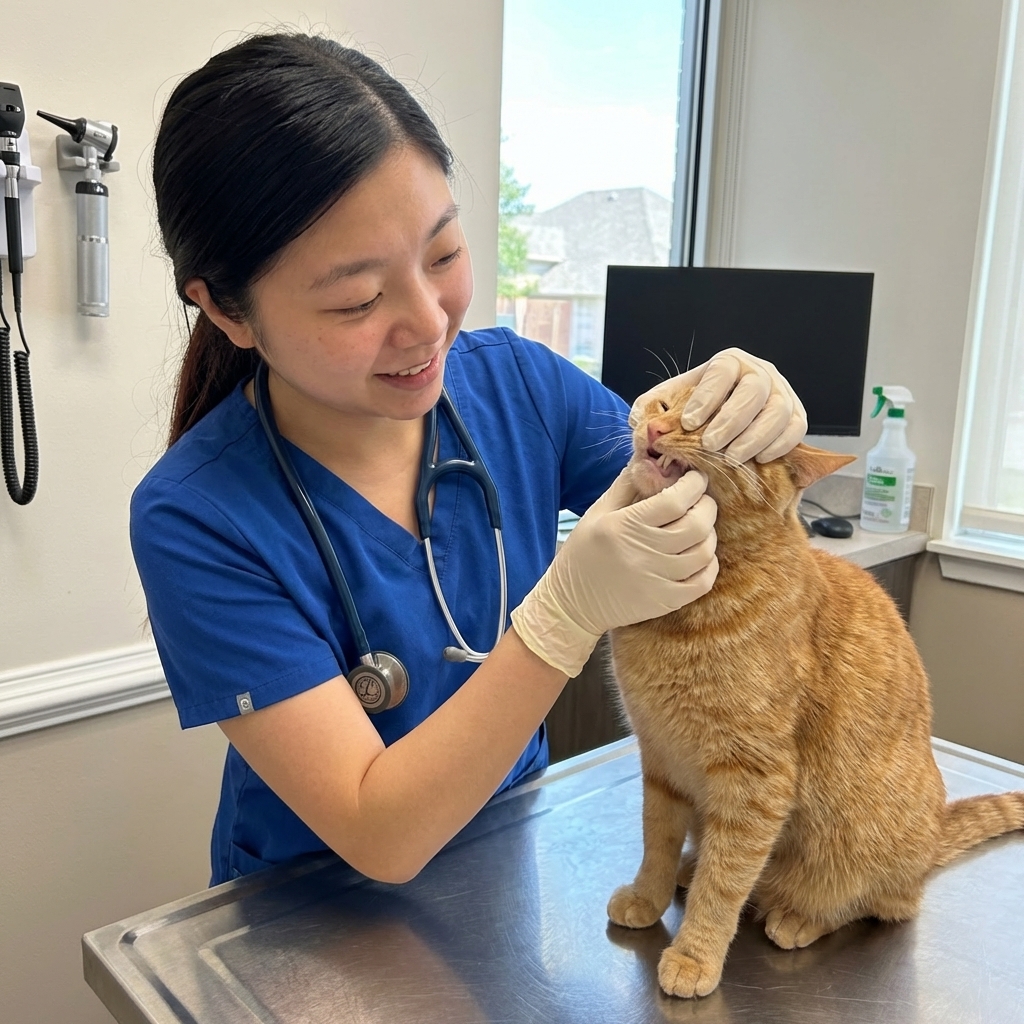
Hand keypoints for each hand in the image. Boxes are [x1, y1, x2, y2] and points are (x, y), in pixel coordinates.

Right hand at [510, 469, 717, 676]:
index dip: (694, 484)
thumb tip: (654, 459)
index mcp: (624, 526)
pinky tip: (700, 554)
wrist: (573, 602)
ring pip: (703, 552)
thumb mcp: (598, 512)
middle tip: (702, 500)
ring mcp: (656, 581)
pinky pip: (703, 582)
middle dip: (707, 506)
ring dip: (709, 534)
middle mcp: (642, 553)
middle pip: (696, 525)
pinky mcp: (664, 602)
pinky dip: (709, 564)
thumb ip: (627, 484)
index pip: (675, 501)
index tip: (696, 477)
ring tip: (699, 526)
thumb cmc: (584, 552)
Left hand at [631, 347, 807, 462]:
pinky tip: (757, 459)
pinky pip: (796, 429)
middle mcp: (759, 373)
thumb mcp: (666, 406)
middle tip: (710, 445)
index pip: (721, 372)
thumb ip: (650, 411)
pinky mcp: (795, 417)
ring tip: (731, 458)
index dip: (707, 397)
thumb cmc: (694, 413)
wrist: (718, 426)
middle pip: (754, 390)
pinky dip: (779, 445)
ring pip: (778, 411)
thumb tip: (642, 426)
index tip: (688, 422)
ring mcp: (782, 394)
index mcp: (727, 363)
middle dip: (731, 419)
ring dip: (755, 437)